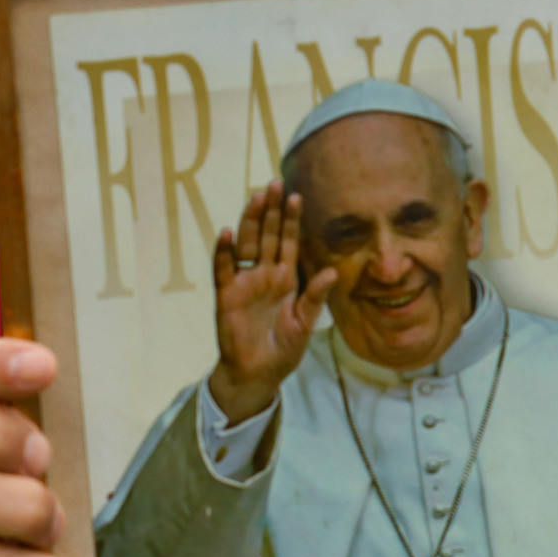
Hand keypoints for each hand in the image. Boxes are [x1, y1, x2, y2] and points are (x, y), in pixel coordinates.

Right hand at [208, 181, 335, 423]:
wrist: (259, 372)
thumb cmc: (283, 348)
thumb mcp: (305, 323)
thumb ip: (315, 297)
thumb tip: (332, 272)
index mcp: (286, 278)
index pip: (288, 242)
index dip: (291, 220)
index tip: (296, 196)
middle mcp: (265, 274)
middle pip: (267, 235)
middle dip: (271, 210)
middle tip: (274, 184)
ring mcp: (245, 283)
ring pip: (247, 245)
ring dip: (250, 222)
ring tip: (255, 198)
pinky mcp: (227, 295)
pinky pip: (224, 269)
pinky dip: (224, 251)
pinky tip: (227, 232)